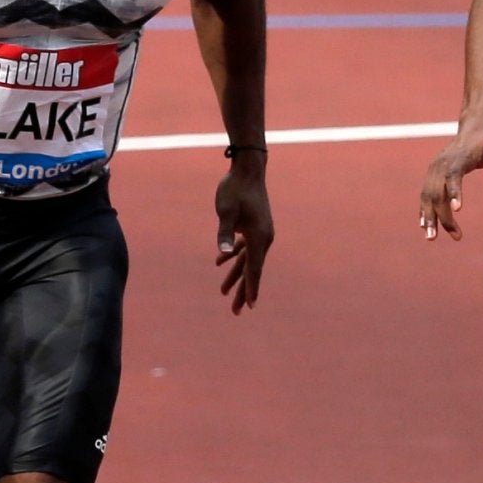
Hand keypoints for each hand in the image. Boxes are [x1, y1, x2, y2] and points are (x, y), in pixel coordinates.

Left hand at [213, 169, 272, 312]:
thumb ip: (224, 232)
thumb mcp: (226, 211)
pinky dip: (233, 255)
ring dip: (235, 276)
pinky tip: (219, 263)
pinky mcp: (253, 226)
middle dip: (242, 291)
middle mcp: (263, 238)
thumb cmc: (235, 189)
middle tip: (235, 312)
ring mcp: (259, 232)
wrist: (247, 170)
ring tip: (223, 293)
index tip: (250, 306)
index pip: (254, 269)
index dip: (252, 288)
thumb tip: (222, 253)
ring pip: (247, 260)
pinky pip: (244, 247)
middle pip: (252, 269)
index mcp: (259, 237)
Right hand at [419, 114, 482, 240]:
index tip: (458, 210)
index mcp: (460, 157)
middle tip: (456, 236)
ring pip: (427, 195)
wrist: (476, 125)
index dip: (454, 192)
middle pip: (437, 192)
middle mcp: (442, 163)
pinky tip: (426, 225)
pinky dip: (424, 209)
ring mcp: (435, 168)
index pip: (453, 176)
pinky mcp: (433, 173)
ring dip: (429, 217)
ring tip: (432, 237)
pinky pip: (425, 194)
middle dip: (443, 215)